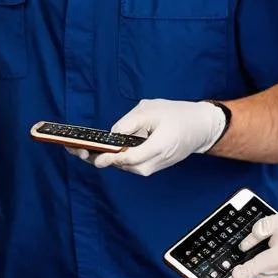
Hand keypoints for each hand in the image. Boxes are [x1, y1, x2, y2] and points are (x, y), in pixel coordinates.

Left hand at [81, 100, 226, 175]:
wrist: (200, 128)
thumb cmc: (176, 115)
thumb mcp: (151, 110)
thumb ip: (129, 122)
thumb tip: (111, 135)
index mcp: (158, 147)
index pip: (129, 158)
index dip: (109, 157)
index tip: (93, 155)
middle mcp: (155, 162)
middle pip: (122, 165)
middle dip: (99, 158)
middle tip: (76, 150)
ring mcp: (153, 167)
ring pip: (124, 166)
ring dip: (105, 157)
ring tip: (84, 148)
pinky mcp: (151, 166)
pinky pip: (130, 164)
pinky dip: (115, 157)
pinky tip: (101, 149)